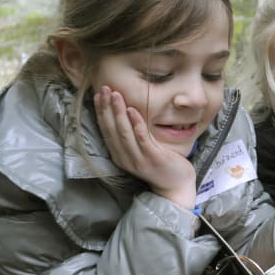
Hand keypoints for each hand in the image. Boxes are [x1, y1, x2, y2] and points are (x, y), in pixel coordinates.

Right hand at [94, 86, 196, 208]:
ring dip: (118, 112)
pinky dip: (136, 123)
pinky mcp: (152, 158)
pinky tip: (132, 109)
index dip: (100, 111)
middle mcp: (124, 158)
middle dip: (106, 108)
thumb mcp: (141, 150)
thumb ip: (132, 136)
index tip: (98, 94)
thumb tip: (126, 112)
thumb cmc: (160, 164)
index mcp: (119, 155)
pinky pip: (141, 138)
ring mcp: (137, 159)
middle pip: (111, 129)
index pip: (105, 130)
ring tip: (115, 94)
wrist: (176, 185)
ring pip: (123, 132)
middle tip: (104, 88)